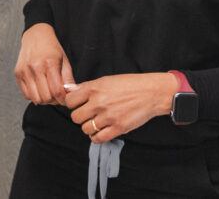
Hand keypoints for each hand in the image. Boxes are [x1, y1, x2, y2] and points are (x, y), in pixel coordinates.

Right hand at [13, 23, 75, 104]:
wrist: (36, 36)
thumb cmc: (52, 49)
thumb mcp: (65, 61)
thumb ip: (69, 80)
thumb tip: (72, 95)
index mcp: (50, 63)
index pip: (57, 91)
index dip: (63, 100)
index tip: (65, 100)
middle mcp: (35, 67)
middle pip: (46, 97)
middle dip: (54, 100)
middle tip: (57, 96)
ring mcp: (25, 71)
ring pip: (35, 99)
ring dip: (44, 100)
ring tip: (48, 93)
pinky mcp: (17, 73)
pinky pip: (26, 95)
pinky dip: (34, 96)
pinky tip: (39, 89)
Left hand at [63, 72, 178, 143]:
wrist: (150, 93)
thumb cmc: (129, 85)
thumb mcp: (105, 80)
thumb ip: (86, 87)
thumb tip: (68, 89)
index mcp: (94, 88)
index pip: (69, 100)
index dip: (72, 103)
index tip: (78, 104)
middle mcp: (99, 103)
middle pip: (75, 117)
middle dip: (79, 116)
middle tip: (87, 114)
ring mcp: (108, 116)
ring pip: (85, 129)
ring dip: (88, 127)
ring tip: (95, 122)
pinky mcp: (118, 128)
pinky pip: (98, 139)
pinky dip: (96, 137)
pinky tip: (100, 131)